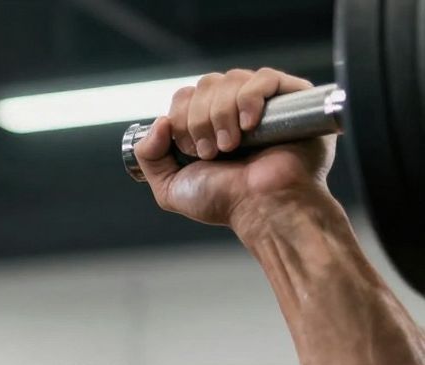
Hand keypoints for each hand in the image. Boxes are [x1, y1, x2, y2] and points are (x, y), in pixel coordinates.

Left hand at [134, 68, 335, 228]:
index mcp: (208, 124)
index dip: (181, 118)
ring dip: (222, 114)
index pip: (185, 95)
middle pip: (205, 84)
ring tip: (231, 146)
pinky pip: (265, 77)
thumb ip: (149, 156)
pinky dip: (249, 98)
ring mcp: (264, 102)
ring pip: (231, 79)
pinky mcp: (293, 98)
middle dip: (199, 120)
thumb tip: (159, 121)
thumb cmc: (225, 200)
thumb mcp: (170, 186)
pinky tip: (248, 125)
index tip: (193, 151)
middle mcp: (235, 109)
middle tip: (211, 152)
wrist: (262, 208)